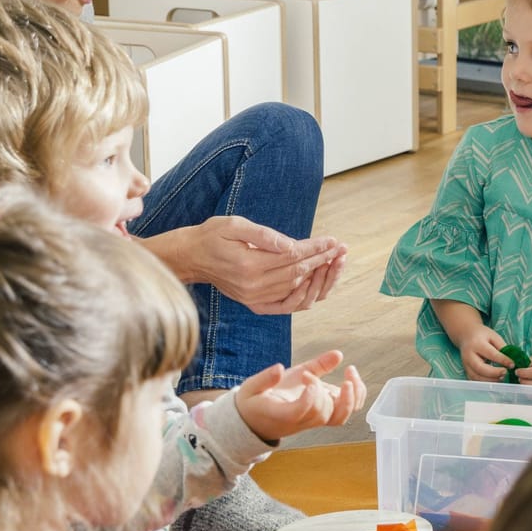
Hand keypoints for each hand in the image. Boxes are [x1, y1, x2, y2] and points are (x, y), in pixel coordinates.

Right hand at [187, 218, 346, 314]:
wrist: (191, 257)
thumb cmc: (212, 236)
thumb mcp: (234, 225)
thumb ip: (263, 235)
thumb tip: (290, 244)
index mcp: (248, 264)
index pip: (292, 256)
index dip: (314, 248)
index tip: (332, 241)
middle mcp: (253, 286)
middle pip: (297, 273)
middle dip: (321, 260)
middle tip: (340, 249)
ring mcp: (253, 298)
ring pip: (295, 289)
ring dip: (317, 276)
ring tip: (334, 263)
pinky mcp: (253, 304)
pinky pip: (286, 305)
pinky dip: (303, 296)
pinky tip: (316, 283)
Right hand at [235, 351, 366, 443]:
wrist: (256, 423)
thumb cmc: (253, 402)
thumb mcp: (253, 386)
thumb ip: (267, 377)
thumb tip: (280, 367)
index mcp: (279, 414)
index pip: (299, 412)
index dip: (309, 399)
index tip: (310, 381)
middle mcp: (300, 421)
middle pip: (322, 412)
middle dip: (322, 389)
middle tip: (308, 375)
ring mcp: (314, 420)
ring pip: (339, 417)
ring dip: (350, 395)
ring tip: (350, 372)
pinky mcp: (323, 415)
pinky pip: (343, 413)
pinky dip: (355, 396)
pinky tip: (352, 377)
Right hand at [459, 325, 514, 381]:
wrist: (466, 336)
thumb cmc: (482, 335)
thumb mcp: (493, 336)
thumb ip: (502, 347)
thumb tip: (510, 360)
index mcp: (476, 344)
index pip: (491, 354)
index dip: (503, 360)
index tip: (512, 364)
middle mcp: (468, 355)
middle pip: (480, 368)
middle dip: (494, 373)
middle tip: (505, 372)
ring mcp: (465, 364)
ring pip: (476, 377)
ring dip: (490, 380)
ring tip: (501, 377)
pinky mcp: (466, 370)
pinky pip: (475, 380)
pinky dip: (485, 382)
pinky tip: (494, 380)